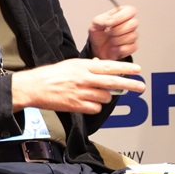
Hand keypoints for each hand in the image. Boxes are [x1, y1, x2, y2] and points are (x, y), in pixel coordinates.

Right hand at [11, 58, 144, 113]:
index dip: (125, 69)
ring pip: (105, 97)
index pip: (109, 66)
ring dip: (105, 97)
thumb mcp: (70, 65)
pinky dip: (95, 107)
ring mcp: (81, 93)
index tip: (137, 70)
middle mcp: (84, 79)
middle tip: (141, 87)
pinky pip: (95, 108)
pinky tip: (87, 103)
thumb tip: (102, 68)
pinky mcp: (76, 105)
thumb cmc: (50, 75)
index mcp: (83, 66)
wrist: (33, 87)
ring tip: (95, 95)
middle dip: (130, 85)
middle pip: (113, 82)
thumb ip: (87, 67)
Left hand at [89, 4, 138, 59]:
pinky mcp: (132, 47)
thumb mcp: (95, 23)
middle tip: (108, 32)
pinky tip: (113, 48)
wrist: (96, 48)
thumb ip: (103, 20)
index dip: (120, 17)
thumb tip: (110, 21)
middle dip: (117, 30)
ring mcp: (132, 36)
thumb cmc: (98, 33)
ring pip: (132, 36)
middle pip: (133, 23)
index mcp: (122, 14)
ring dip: (116, 40)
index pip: (130, 10)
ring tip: (110, 41)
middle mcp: (130, 24)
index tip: (109, 23)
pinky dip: (119, 49)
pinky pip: (130, 47)